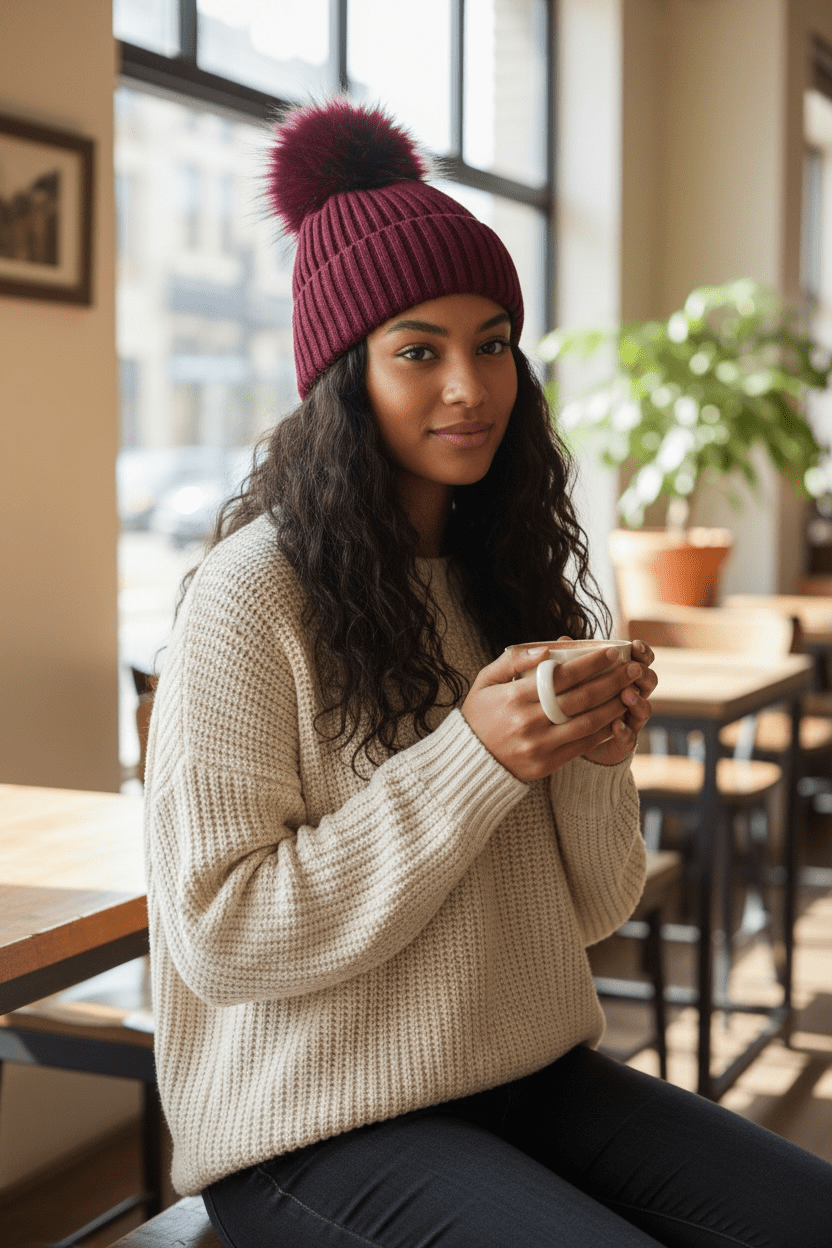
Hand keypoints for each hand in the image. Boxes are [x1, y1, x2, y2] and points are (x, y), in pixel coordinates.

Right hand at [460, 643, 643, 782]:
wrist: (468, 762)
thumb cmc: (480, 714)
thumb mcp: (485, 681)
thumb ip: (513, 661)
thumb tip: (548, 648)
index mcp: (515, 696)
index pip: (562, 675)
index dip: (590, 663)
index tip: (612, 651)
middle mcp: (529, 720)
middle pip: (581, 697)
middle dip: (612, 680)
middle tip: (634, 668)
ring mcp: (539, 744)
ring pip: (587, 722)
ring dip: (614, 706)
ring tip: (632, 692)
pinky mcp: (547, 764)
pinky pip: (582, 746)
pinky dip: (603, 731)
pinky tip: (617, 718)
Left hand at [580, 638, 656, 765]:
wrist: (578, 741)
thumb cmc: (580, 701)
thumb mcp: (576, 679)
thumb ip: (575, 659)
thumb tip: (563, 640)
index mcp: (624, 677)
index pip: (642, 660)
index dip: (643, 652)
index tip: (635, 645)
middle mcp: (633, 696)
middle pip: (650, 682)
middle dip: (643, 674)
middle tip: (634, 668)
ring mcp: (631, 719)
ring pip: (644, 709)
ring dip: (637, 700)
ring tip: (626, 694)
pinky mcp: (624, 741)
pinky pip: (629, 736)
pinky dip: (624, 730)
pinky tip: (616, 725)